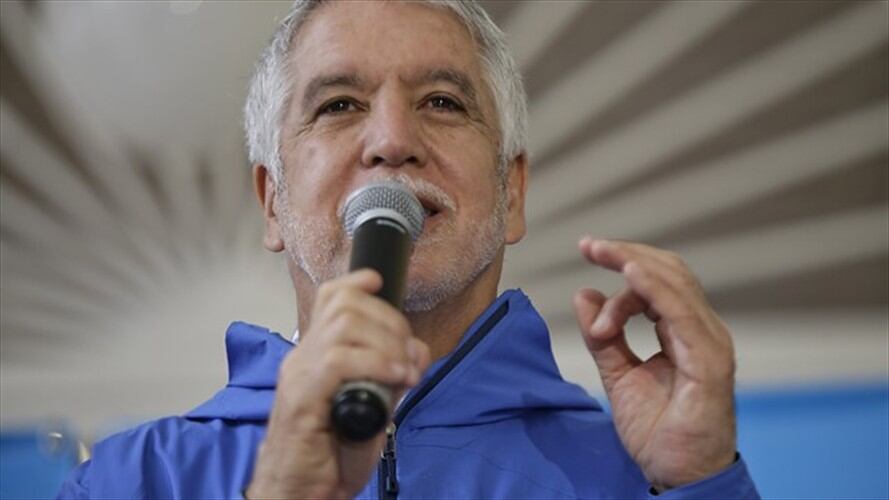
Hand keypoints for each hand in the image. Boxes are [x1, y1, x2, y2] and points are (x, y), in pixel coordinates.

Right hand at [246, 270, 430, 498]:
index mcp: (315, 355)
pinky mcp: (303, 400)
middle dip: (390, 322)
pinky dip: (376, 364)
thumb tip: (417, 351)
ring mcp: (300, 376)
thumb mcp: (371, 407)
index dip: (357, 283)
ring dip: (387, 343)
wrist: (299, 493)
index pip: (330, 299)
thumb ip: (390, 375)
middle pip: (345, 305)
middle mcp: (303, 358)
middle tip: (408, 357)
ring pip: (344, 326)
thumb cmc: (328, 456)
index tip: (380, 284)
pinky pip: (339, 360)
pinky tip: (395, 380)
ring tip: (404, 372)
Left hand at [572, 238, 736, 490]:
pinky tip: (630, 275)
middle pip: (669, 273)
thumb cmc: (658, 431)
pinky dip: (656, 291)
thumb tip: (584, 293)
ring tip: (602, 253)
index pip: (657, 281)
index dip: (622, 263)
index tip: (586, 252)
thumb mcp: (619, 376)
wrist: (677, 477)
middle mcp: (701, 332)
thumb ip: (603, 337)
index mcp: (683, 332)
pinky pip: (683, 315)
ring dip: (635, 266)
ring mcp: (709, 345)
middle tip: (590, 245)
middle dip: (627, 253)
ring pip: (677, 286)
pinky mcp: (709, 363)